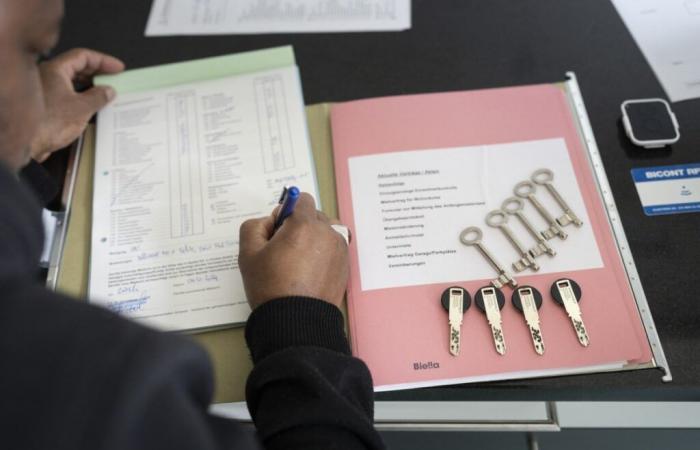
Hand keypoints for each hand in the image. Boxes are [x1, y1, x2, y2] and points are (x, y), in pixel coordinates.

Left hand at [30, 48, 124, 162]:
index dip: (103, 61)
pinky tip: (92, 105)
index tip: (117, 68)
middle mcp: (48, 76)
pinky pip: (68, 94)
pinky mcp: (47, 104)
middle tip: (114, 78)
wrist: (29, 143)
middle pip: (77, 67)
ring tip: (106, 93)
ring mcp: (46, 90)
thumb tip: (108, 90)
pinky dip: (82, 96)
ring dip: (90, 86)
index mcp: (55, 70)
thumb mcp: (82, 108)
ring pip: (72, 81)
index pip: (82, 56)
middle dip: (98, 73)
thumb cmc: (49, 123)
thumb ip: (99, 96)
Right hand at [239, 193, 348, 309]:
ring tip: (298, 261)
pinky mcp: (345, 265)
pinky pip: (333, 249)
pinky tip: (308, 272)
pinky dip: (322, 254)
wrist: (296, 320)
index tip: (278, 230)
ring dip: (313, 239)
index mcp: (305, 225)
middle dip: (299, 226)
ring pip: (325, 232)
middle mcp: (327, 233)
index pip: (301, 199)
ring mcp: (340, 249)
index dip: (286, 212)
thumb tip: (270, 220)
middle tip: (284, 250)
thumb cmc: (271, 287)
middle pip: (314, 216)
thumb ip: (254, 226)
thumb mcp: (248, 253)